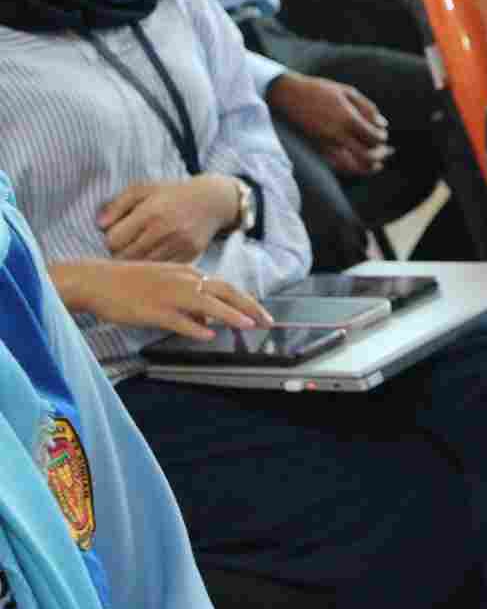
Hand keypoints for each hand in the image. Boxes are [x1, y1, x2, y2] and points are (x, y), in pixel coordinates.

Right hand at [51, 261, 270, 339]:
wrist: (97, 280)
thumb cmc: (131, 282)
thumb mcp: (167, 282)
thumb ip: (190, 297)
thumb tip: (210, 317)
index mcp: (188, 273)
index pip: (225, 286)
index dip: (246, 300)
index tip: (262, 313)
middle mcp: (183, 280)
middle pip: (224, 292)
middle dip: (249, 307)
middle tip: (267, 321)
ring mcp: (168, 294)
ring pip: (206, 303)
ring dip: (230, 314)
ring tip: (248, 325)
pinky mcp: (152, 309)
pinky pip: (178, 319)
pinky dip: (194, 327)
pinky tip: (208, 335)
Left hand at [98, 176, 240, 263]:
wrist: (212, 201)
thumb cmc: (171, 194)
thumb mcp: (143, 189)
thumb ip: (117, 204)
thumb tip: (99, 225)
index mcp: (150, 212)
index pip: (114, 240)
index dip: (110, 239)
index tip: (116, 234)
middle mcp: (165, 230)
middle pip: (126, 257)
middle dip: (120, 253)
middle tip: (125, 245)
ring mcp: (179, 244)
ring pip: (143, 266)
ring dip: (136, 261)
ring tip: (138, 251)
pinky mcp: (190, 255)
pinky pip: (162, 269)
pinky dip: (155, 265)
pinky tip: (155, 254)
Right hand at [266, 73, 390, 175]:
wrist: (289, 95)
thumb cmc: (320, 90)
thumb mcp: (347, 92)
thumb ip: (368, 108)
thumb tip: (383, 125)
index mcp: (348, 119)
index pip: (373, 138)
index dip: (381, 138)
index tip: (381, 133)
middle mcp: (337, 135)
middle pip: (367, 156)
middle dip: (379, 155)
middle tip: (384, 151)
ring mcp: (326, 145)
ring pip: (352, 167)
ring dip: (367, 167)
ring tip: (376, 165)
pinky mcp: (317, 150)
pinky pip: (338, 167)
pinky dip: (351, 169)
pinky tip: (358, 164)